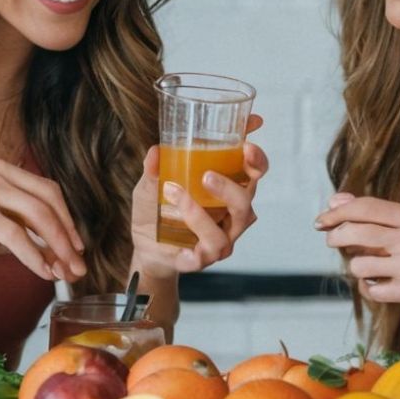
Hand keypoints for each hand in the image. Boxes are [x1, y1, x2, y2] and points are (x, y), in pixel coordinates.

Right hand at [0, 159, 86, 281]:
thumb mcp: (2, 227)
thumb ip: (32, 233)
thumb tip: (66, 257)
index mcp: (4, 170)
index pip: (49, 191)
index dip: (68, 218)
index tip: (78, 245)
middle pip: (49, 203)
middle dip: (68, 236)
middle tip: (78, 263)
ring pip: (39, 218)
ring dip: (58, 249)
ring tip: (65, 272)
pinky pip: (20, 238)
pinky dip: (36, 258)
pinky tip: (44, 273)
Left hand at [131, 115, 267, 276]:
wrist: (144, 247)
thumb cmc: (156, 210)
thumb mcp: (152, 183)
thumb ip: (155, 166)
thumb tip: (156, 149)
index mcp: (227, 190)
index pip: (253, 172)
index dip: (256, 158)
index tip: (248, 141)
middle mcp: (231, 214)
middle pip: (249, 196)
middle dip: (238, 181)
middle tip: (209, 173)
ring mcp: (222, 237)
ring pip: (236, 221)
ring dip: (210, 204)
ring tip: (177, 190)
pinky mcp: (206, 257)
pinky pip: (210, 244)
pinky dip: (195, 225)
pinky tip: (176, 215)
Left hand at [315, 193, 399, 308]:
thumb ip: (372, 210)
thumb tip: (334, 201)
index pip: (363, 208)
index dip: (336, 213)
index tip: (320, 221)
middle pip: (354, 233)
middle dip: (335, 237)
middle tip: (332, 241)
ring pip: (358, 265)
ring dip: (357, 267)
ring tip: (370, 267)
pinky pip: (370, 290)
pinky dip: (369, 288)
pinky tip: (380, 284)